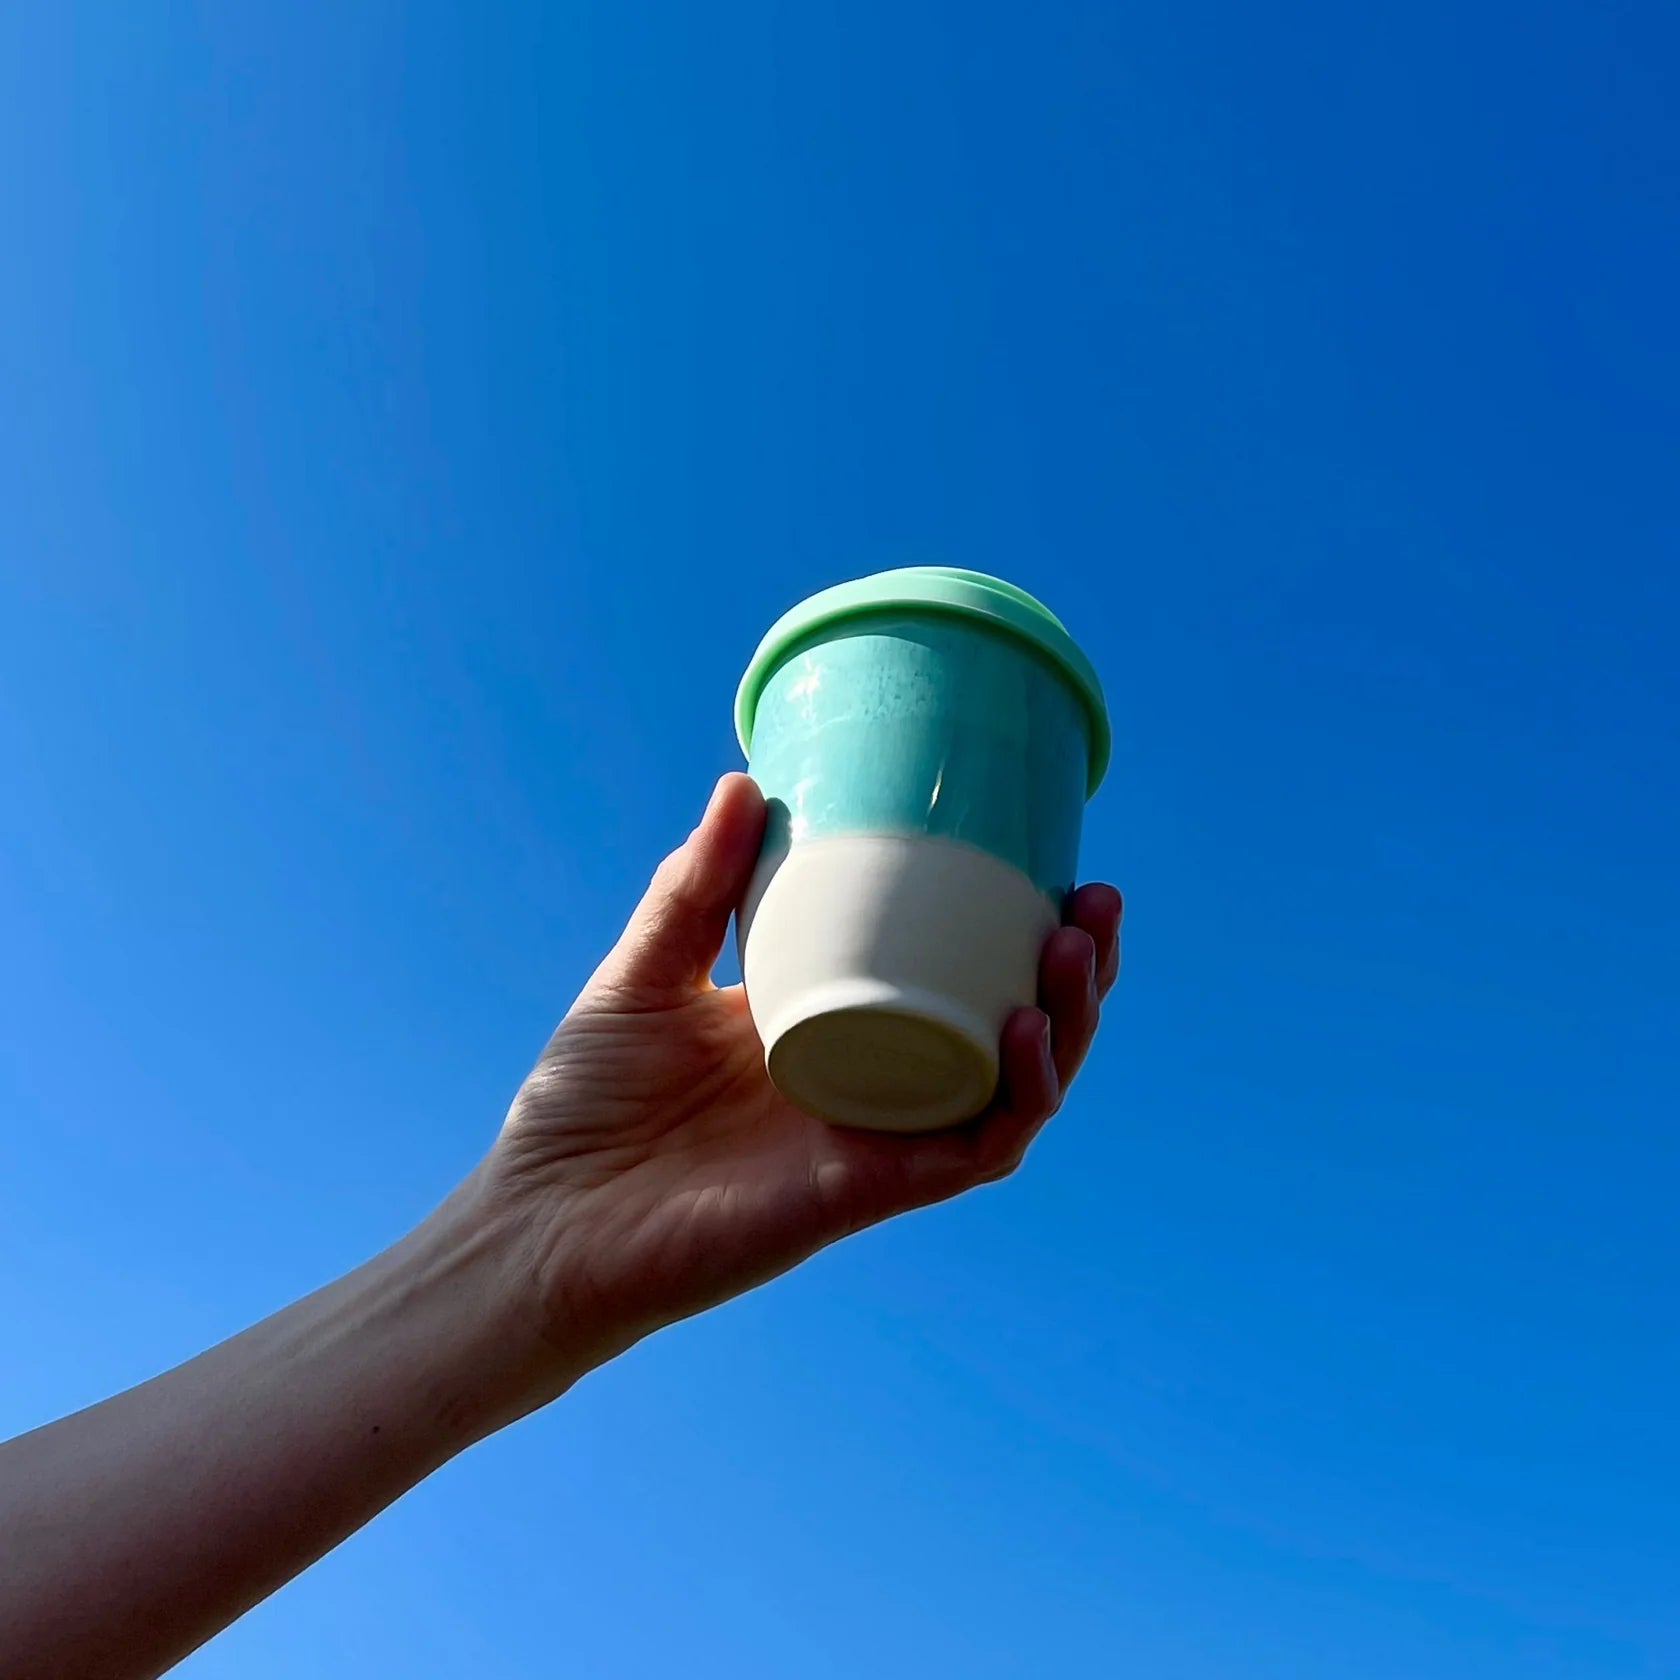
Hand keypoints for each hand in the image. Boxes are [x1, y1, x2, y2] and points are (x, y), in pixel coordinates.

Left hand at [480, 774, 1121, 1379]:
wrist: (544, 1219)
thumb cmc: (585, 1104)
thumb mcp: (645, 968)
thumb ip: (693, 885)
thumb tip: (743, 781)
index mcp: (832, 1025)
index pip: (950, 974)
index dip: (1011, 925)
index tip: (1043, 857)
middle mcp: (873, 1081)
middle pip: (1008, 1026)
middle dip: (1070, 969)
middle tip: (1093, 900)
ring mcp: (878, 1137)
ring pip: (1015, 1087)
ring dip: (1067, 1021)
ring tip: (1074, 945)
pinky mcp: (871, 1191)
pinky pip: (975, 1146)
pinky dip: (1015, 1093)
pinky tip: (1023, 1027)